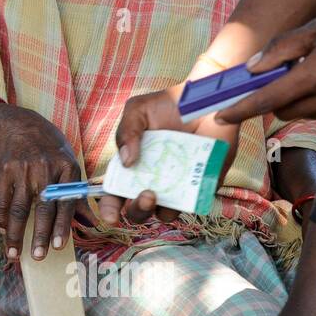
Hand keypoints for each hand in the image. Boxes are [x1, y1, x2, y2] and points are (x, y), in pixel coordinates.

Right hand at [0, 104, 81, 261]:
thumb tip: (94, 223)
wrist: (21, 125)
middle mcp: (46, 169)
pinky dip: (2, 218)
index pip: (65, 202)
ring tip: (14, 253)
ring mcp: (23, 169)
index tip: (57, 245)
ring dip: (15, 234)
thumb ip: (78, 195)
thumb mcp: (69, 165)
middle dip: (39, 234)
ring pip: (19, 208)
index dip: (61, 225)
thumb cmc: (50, 149)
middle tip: (38, 256)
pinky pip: (3, 199)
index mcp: (67, 169)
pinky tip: (3, 231)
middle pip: (42, 207)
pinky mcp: (5, 169)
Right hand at [99, 83, 239, 225]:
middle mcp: (153, 181)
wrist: (205, 98)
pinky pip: (193, 204)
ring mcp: (178, 186)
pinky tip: (186, 183)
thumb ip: (126, 132)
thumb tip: (126, 162)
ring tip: (157, 193)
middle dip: (136, 210)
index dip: (110, 208)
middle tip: (146, 194)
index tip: (110, 217)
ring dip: (157, 211)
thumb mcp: (138, 110)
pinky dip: (187, 201)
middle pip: (137, 210)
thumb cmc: (168, 104)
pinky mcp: (202, 186)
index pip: (115, 194)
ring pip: (163, 214)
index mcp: (132, 167)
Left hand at [217, 0, 315, 124]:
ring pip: (306, 114)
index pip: (268, 100)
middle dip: (270, 100)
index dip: (241, 110)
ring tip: (305, 72)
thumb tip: (253, 69)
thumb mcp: (313, 29)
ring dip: (296, 100)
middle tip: (270, 79)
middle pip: (284, 111)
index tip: (221, 116)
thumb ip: (279, 50)